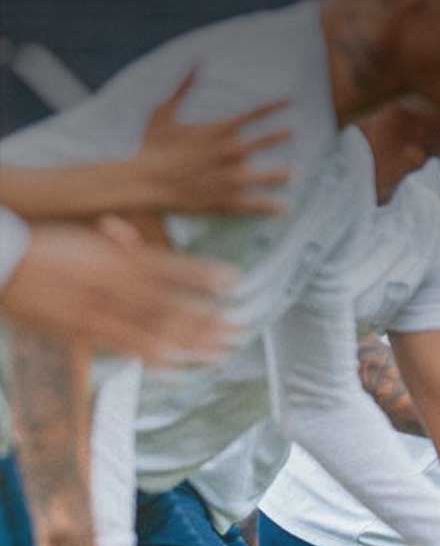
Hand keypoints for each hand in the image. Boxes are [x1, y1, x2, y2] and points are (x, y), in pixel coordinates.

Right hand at [0, 218, 235, 362]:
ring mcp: (98, 311)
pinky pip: (123, 345)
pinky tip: (175, 363)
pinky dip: (151, 354)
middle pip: (171, 303)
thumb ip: (115, 242)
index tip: (234, 280)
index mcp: (117, 257)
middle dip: (208, 317)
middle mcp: (113, 284)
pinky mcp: (82, 331)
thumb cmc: (42, 246)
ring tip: (220, 350)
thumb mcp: (84, 237)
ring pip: (153, 328)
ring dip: (190, 341)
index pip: (170, 265)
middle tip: (241, 327)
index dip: (204, 274)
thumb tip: (129, 232)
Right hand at [136, 67, 291, 214]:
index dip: (273, 106)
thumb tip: (196, 62)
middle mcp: (228, 152)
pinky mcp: (223, 200)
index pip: (253, 114)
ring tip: (293, 174)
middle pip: (262, 142)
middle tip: (293, 132)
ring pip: (263, 174)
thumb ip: (183, 87)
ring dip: (279, 174)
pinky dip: (269, 206)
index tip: (290, 100)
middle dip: (278, 136)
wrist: (141, 182)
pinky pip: (253, 203)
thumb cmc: (149, 148)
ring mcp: (228, 177)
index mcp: (217, 130)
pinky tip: (283, 207)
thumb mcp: (162, 112)